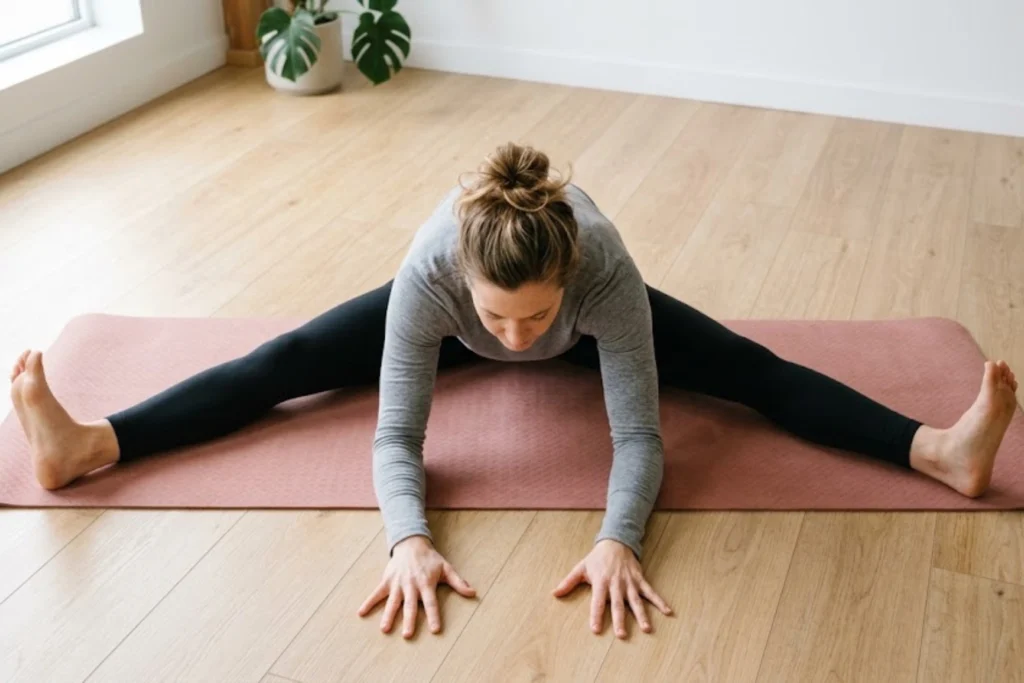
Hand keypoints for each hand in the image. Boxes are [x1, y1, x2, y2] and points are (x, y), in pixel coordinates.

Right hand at [357, 535, 475, 637]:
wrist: (411, 543)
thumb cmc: (430, 559)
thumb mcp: (446, 568)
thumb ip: (458, 582)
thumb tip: (473, 593)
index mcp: (426, 584)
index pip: (431, 603)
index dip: (434, 616)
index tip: (435, 630)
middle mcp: (411, 585)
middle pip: (411, 605)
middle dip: (409, 620)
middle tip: (407, 635)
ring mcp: (397, 584)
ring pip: (393, 602)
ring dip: (388, 615)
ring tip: (384, 629)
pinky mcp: (387, 581)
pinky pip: (376, 593)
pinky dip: (368, 602)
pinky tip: (361, 613)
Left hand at [553, 539, 671, 637]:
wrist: (615, 541)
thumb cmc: (597, 558)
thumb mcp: (581, 568)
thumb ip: (568, 582)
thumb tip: (554, 593)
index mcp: (601, 582)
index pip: (597, 602)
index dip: (596, 615)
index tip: (595, 630)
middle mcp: (616, 584)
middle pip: (617, 604)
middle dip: (620, 620)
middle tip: (621, 635)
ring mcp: (630, 583)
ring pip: (636, 601)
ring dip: (642, 615)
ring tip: (647, 628)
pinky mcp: (640, 580)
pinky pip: (651, 592)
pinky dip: (660, 601)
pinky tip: (668, 611)